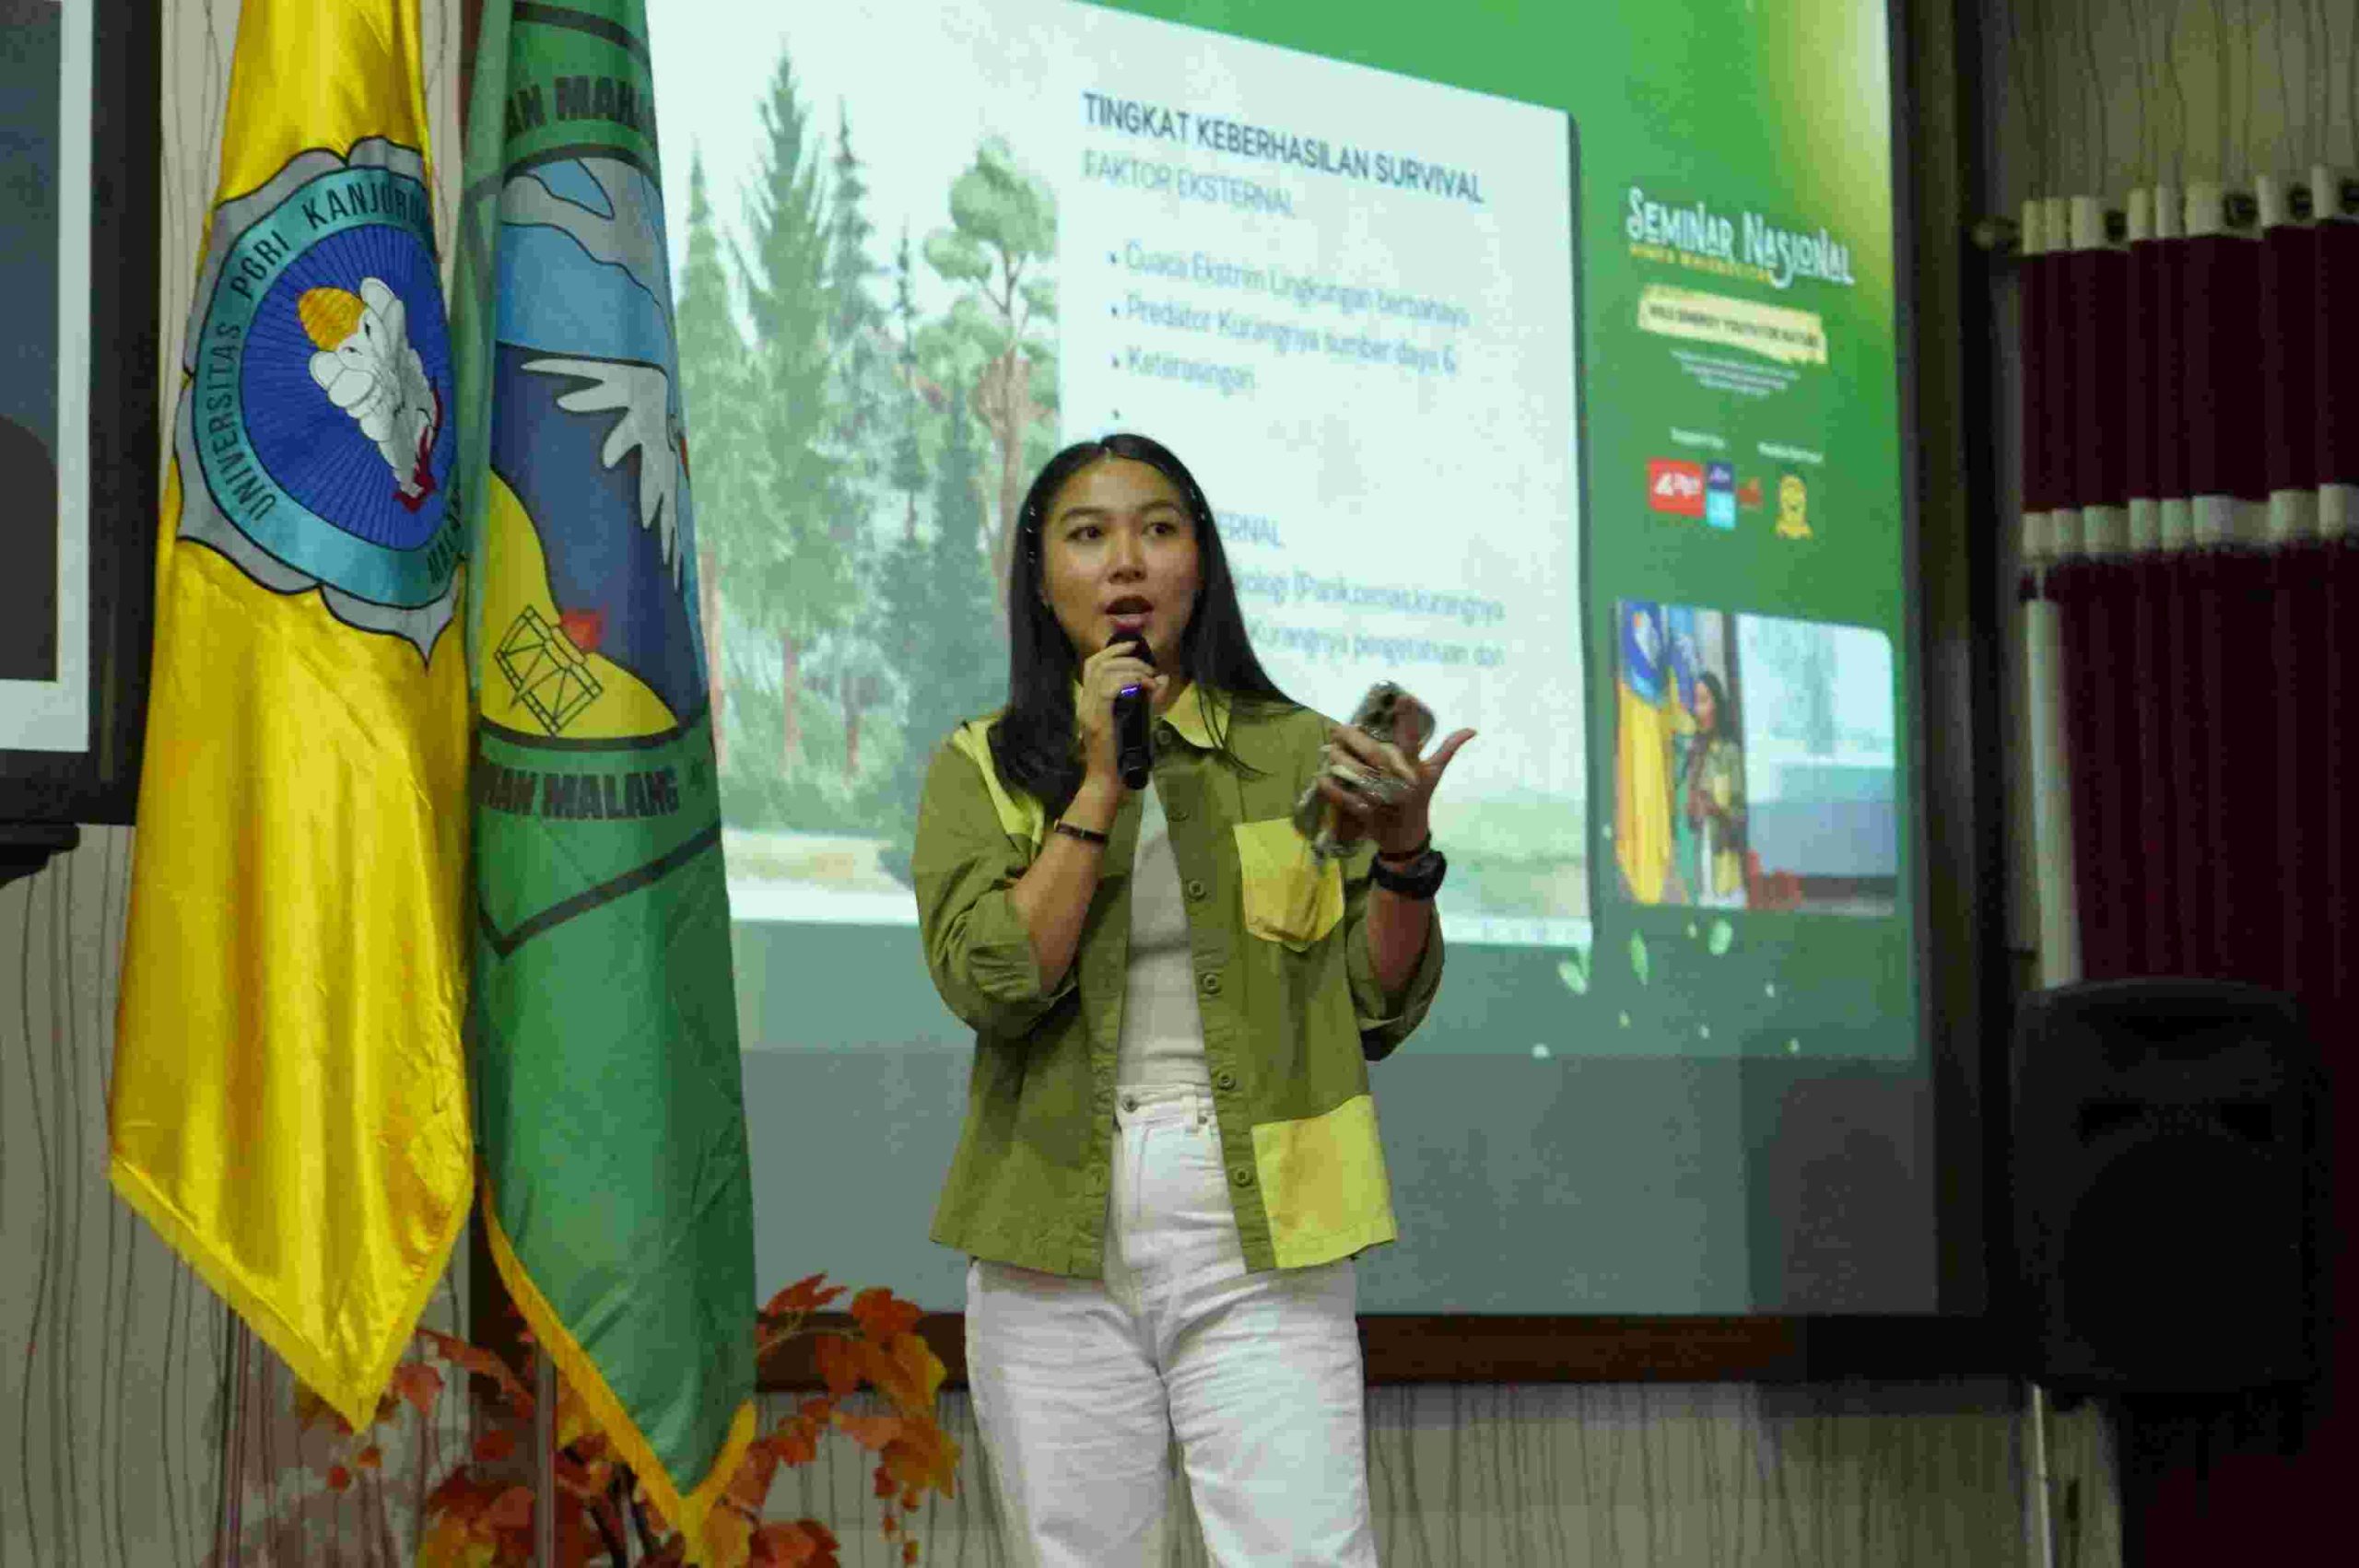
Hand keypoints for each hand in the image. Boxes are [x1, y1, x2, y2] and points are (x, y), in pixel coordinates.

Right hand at [1075, 639, 1166, 786]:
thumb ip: (1149, 700)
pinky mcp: (1097, 719)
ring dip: (1131, 669)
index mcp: (1089, 702)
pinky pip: (1110, 688)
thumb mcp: (1140, 721)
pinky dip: (1130, 681)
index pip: (1093, 665)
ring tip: (1148, 678)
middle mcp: (1085, 703)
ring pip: (1105, 672)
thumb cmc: (1123, 755)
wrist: (1109, 781)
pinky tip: (1145, 687)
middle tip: (1148, 667)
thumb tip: (1163, 679)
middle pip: (1097, 663)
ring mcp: (1089, 711)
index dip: (1113, 651)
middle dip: (1126, 657)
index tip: (1134, 647)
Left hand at [1317, 719, 1475, 858]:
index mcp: (1415, 770)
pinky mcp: (1365, 812)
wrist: (1406, 838)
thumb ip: (1448, 749)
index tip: (1402, 699)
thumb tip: (1471, 730)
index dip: (1408, 720)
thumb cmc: (1419, 800)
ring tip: (1329, 748)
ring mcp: (1381, 798)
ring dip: (1338, 760)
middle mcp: (1399, 783)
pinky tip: (1322, 776)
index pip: (1412, 741)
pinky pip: (1343, 798)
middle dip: (1353, 738)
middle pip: (1373, 754)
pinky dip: (1331, 787)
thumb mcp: (1434, 775)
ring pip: (1355, 773)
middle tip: (1339, 727)